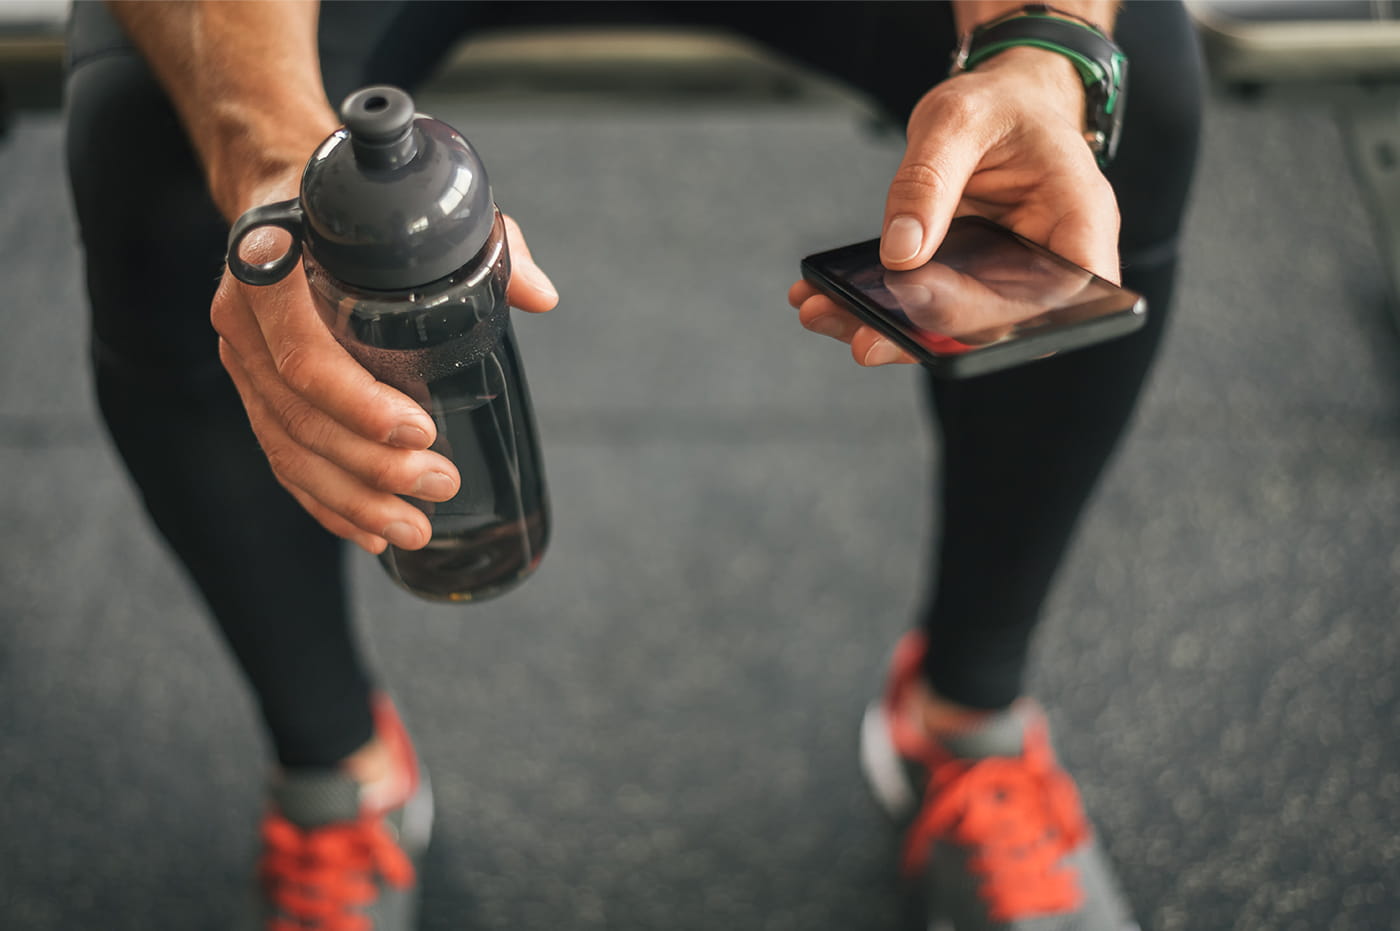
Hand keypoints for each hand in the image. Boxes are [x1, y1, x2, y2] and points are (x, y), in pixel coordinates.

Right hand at [213, 179, 558, 553]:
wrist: (291, 194)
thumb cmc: (365, 211)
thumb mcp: (423, 212)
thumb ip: (489, 244)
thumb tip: (540, 297)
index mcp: (274, 267)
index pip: (303, 353)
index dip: (359, 403)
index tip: (421, 431)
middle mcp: (244, 318)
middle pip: (299, 415)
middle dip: (371, 466)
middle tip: (439, 486)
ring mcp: (243, 359)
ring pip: (289, 449)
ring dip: (352, 500)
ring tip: (414, 529)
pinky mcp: (251, 392)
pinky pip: (282, 459)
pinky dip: (327, 502)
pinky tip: (370, 532)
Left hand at [790, 47, 1119, 365]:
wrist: (1002, 103)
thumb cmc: (1002, 105)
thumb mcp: (959, 118)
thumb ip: (929, 181)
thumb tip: (900, 253)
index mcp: (1078, 221)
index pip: (1055, 295)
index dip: (990, 312)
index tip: (922, 304)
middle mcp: (1050, 265)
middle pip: (998, 327)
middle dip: (923, 335)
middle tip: (860, 336)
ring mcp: (1009, 282)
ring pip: (955, 331)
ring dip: (888, 331)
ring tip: (824, 315)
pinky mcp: (969, 286)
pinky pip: (928, 310)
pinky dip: (876, 310)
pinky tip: (827, 302)